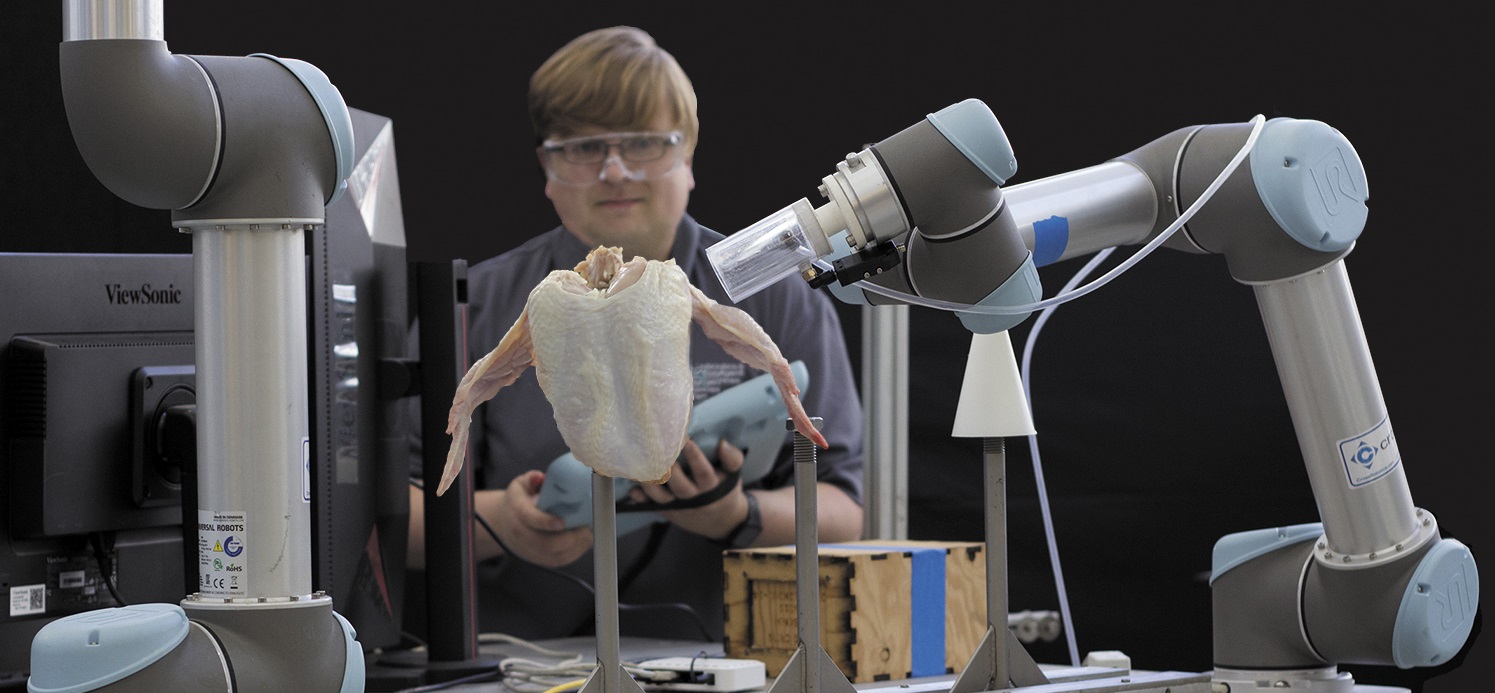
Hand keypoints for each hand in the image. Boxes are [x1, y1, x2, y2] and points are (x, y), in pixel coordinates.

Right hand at [489, 469, 592, 567]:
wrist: (502, 521)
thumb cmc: (517, 501)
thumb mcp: (520, 485)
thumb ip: (532, 479)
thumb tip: (542, 478)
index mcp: (517, 512)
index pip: (530, 519)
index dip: (546, 522)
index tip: (562, 522)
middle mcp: (521, 534)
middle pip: (545, 544)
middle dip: (570, 538)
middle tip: (586, 528)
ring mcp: (529, 549)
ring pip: (554, 556)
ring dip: (575, 547)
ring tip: (588, 534)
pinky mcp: (538, 559)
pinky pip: (558, 562)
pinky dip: (574, 554)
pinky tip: (584, 542)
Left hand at [631, 439, 747, 540]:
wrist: (720, 522)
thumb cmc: (724, 491)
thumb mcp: (733, 475)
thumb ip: (732, 459)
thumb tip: (722, 443)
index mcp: (711, 487)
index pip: (703, 472)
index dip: (695, 458)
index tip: (687, 440)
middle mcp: (693, 498)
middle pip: (679, 485)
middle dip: (668, 468)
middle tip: (657, 448)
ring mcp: (678, 506)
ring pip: (661, 496)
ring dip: (649, 481)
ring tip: (640, 463)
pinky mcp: (667, 511)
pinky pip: (652, 506)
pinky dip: (641, 498)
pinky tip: (633, 488)